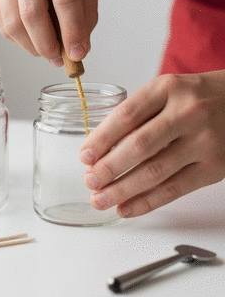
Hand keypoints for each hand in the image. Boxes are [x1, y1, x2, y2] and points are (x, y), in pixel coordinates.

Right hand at [0, 0, 98, 65]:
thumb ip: (86, 17)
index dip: (71, 32)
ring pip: (13, 24)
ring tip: (46, 50)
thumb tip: (77, 51)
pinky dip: (19, 41)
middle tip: (57, 58)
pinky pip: (3, 26)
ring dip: (32, 47)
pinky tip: (31, 37)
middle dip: (47, 45)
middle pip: (32, 13)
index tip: (76, 54)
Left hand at [79, 71, 224, 216]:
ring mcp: (204, 141)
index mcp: (167, 88)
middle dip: (109, 168)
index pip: (126, 115)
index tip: (84, 156)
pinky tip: (126, 209)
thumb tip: (100, 150)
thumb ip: (137, 115)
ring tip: (100, 200)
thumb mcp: (165, 92)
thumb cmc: (194, 97)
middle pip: (139, 146)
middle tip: (90, 181)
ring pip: (155, 171)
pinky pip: (175, 189)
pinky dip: (147, 202)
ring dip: (123, 190)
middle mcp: (187, 112)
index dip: (101, 139)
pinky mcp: (216, 167)